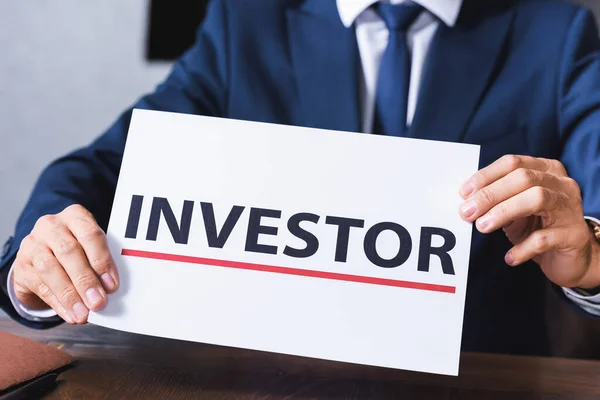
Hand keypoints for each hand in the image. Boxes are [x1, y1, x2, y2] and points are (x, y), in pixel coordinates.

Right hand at [12, 204, 118, 323]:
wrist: (45, 253)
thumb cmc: (79, 249)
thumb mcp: (92, 248)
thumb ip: (100, 262)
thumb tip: (109, 289)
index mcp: (75, 216)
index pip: (90, 235)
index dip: (102, 261)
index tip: (112, 285)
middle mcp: (51, 226)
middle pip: (69, 252)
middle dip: (85, 280)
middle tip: (98, 302)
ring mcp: (33, 244)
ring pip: (51, 269)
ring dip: (70, 295)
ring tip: (83, 313)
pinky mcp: (22, 266)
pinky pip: (40, 286)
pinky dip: (58, 303)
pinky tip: (70, 314)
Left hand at [458, 155, 599, 288]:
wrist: (571, 258)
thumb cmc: (537, 227)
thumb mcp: (514, 209)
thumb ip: (496, 200)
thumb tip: (466, 201)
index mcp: (546, 170)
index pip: (513, 163)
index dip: (486, 176)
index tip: (464, 193)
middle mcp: (562, 185)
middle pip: (523, 178)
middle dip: (490, 194)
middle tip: (467, 212)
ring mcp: (570, 209)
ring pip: (536, 199)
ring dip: (503, 211)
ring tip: (482, 226)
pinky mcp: (573, 235)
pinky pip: (544, 238)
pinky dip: (522, 248)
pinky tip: (509, 257)